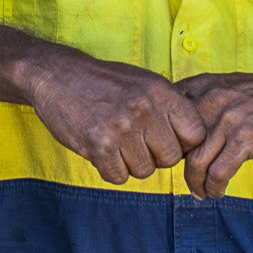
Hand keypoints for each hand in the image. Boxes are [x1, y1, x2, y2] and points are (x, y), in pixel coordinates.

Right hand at [23, 45, 206, 184]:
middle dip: (155, 156)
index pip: (195, 134)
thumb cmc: (104, 82)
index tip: (166, 138)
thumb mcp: (143, 82)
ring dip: (130, 163)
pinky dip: (110, 169)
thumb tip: (195, 142)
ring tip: (116, 141)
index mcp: (160, 91)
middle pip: (170, 158)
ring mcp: (121, 128)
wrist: (57, 76)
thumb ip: (168, 108)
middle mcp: (144, 108)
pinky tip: (101, 149)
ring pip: (144, 171)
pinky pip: (118, 177)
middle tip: (136, 142)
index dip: (183, 143)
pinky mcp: (98, 145)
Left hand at [177, 70, 252, 199]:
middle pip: (176, 144)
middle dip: (177, 168)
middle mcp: (208, 100)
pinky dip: (214, 188)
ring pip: (195, 163)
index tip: (171, 158)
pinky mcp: (246, 138)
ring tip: (201, 192)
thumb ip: (200, 105)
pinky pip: (219, 173)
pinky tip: (218, 192)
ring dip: (195, 184)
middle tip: (186, 180)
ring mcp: (227, 120)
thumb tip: (175, 133)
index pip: (163, 118)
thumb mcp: (224, 88)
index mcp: (199, 86)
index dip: (164, 142)